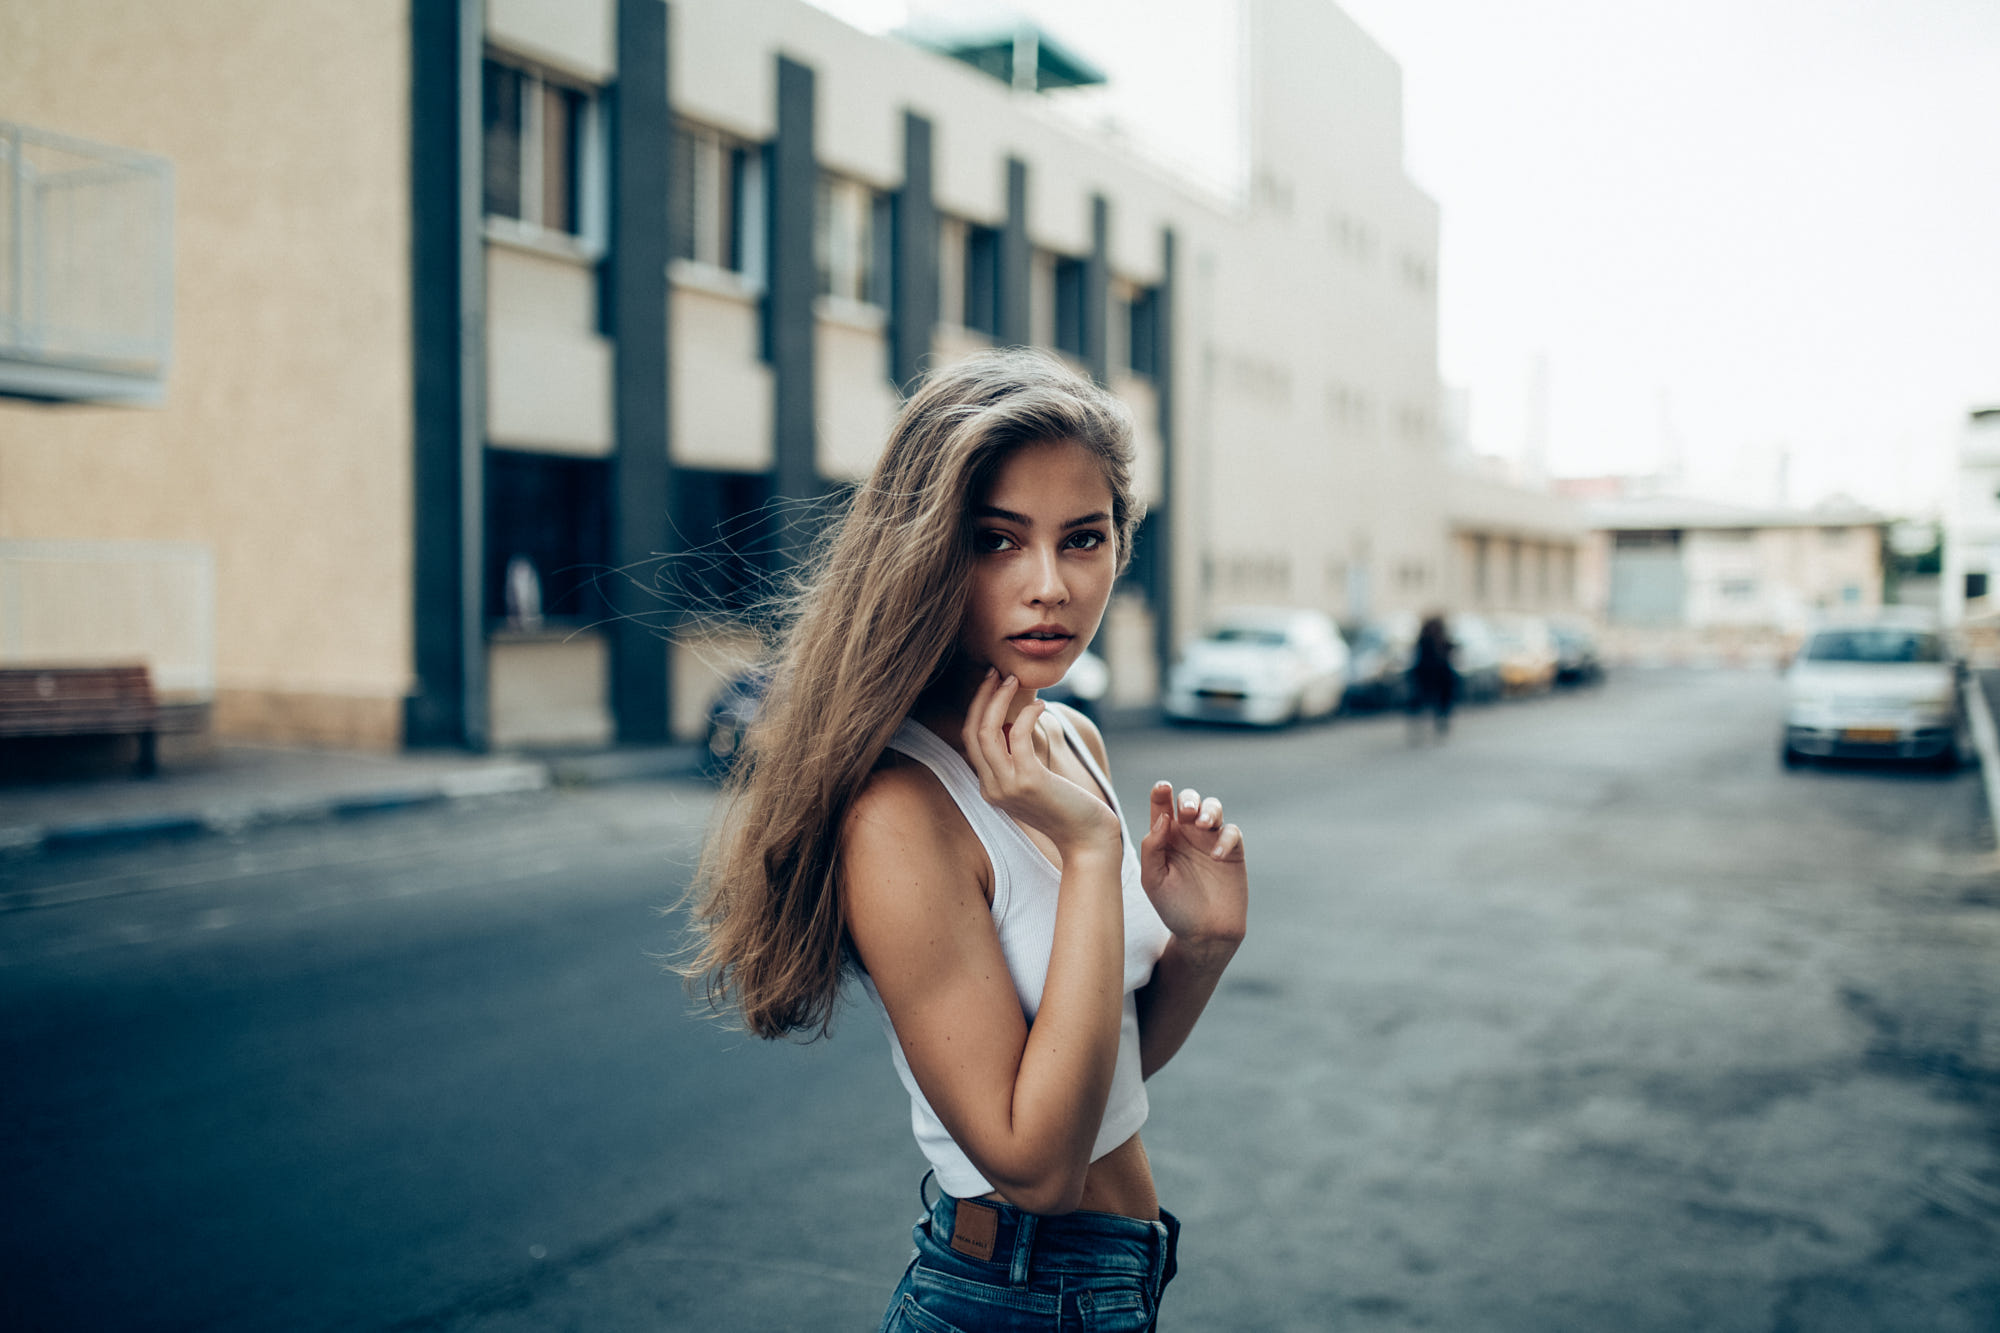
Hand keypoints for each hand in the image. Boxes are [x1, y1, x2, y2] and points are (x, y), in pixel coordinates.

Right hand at [962, 671, 1120, 856]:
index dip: (978, 707)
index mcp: (989, 788)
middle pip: (972, 731)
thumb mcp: (1033, 784)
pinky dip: (1026, 714)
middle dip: (982, 697)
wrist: (1087, 839)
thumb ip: (1017, 760)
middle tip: (998, 673)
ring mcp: (1007, 786)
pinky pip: (1017, 735)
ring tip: (1015, 680)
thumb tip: (1011, 723)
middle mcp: (991, 788)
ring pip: (987, 731)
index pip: (970, 739)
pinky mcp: (1029, 781)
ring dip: (999, 699)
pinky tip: (1041, 707)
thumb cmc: (1067, 808)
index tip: (992, 684)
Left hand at [1139, 782, 1247, 955]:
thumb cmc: (1174, 907)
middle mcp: (1187, 834)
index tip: (1162, 788)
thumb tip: (1163, 818)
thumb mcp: (1153, 880)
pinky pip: (1231, 832)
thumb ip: (1152, 848)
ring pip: (1213, 808)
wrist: (1204, 934)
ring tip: (1202, 824)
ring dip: (1208, 809)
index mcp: (1165, 837)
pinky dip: (1225, 838)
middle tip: (1186, 811)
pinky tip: (1216, 855)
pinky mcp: (1232, 851)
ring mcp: (1210, 841)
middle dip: (1188, 798)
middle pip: (1189, 800)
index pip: (1161, 806)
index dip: (1161, 793)